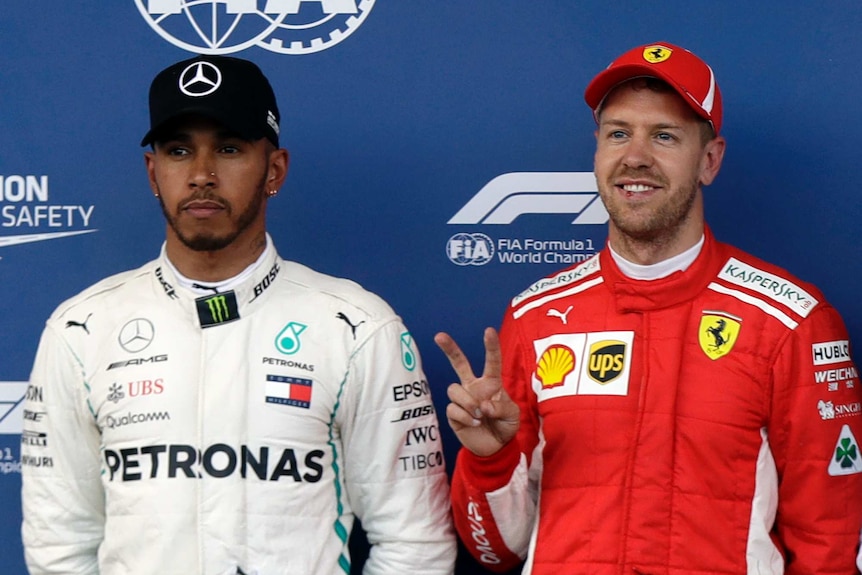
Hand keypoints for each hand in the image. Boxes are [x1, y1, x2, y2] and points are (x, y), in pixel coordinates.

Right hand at [434, 327, 519, 456]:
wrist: (494, 447)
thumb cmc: (505, 426)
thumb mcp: (513, 416)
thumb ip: (502, 408)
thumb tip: (484, 404)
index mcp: (491, 382)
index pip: (492, 361)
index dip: (491, 346)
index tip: (488, 331)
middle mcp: (474, 386)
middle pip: (459, 363)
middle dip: (449, 348)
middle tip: (439, 336)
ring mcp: (462, 399)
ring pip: (455, 389)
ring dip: (468, 403)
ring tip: (480, 415)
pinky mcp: (453, 413)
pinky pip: (453, 408)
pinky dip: (465, 417)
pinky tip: (474, 423)